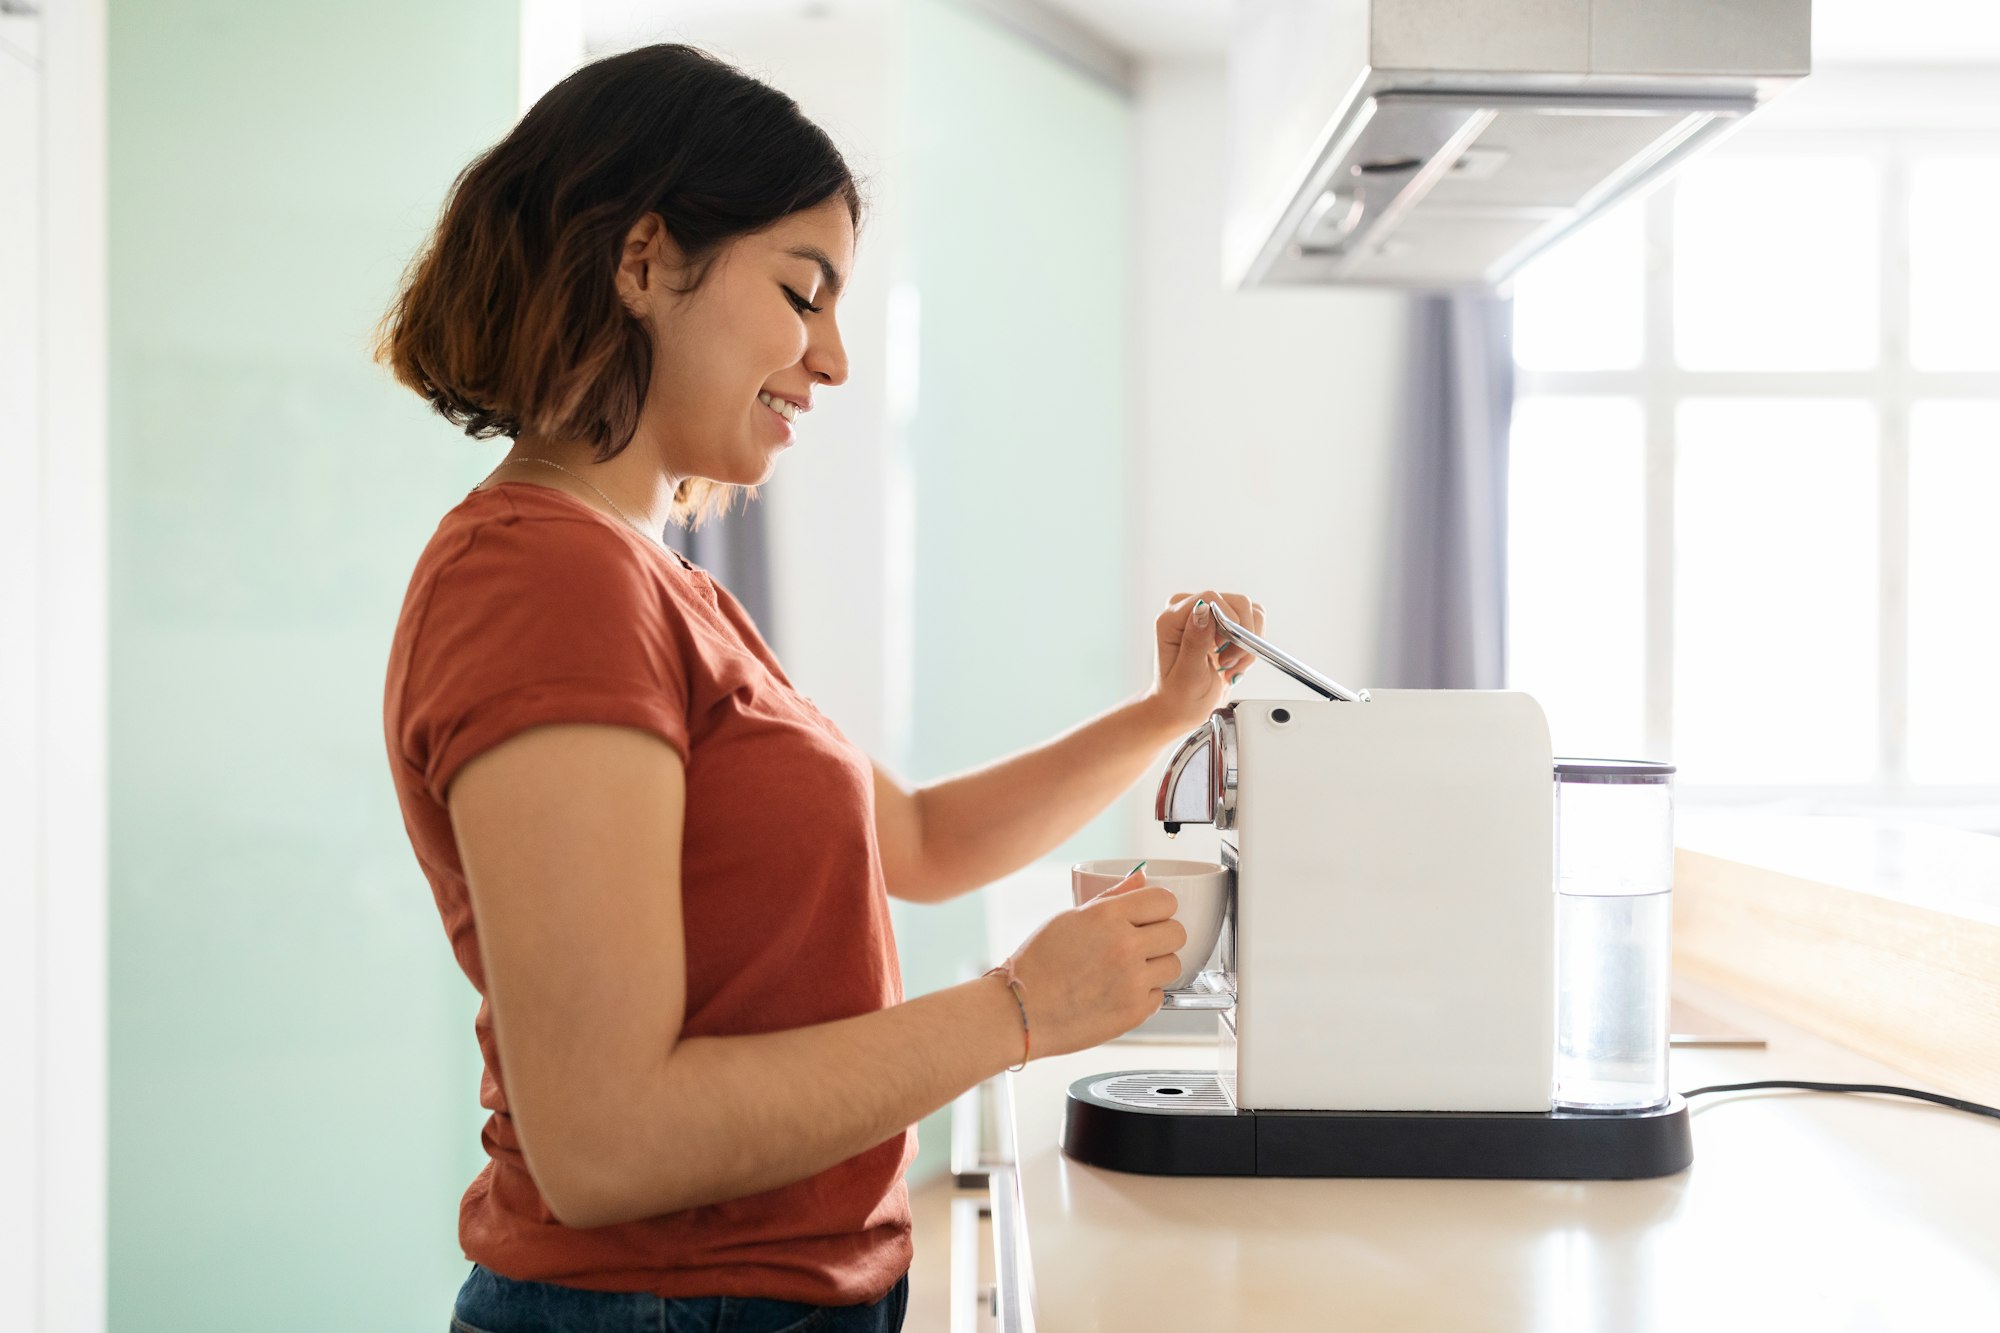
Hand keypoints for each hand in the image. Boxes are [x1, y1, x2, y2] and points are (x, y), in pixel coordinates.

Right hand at [1004, 870, 1187, 1057]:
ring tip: (1129, 971)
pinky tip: (1120, 992)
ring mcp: (1132, 980)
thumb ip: (1110, 899)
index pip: (1165, 900)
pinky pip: (1160, 996)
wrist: (1022, 1012)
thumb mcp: (1069, 919)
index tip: (1153, 916)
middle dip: (1163, 936)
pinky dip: (1145, 995)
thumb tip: (1141, 878)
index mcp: (1107, 916)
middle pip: (1177, 932)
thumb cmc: (1038, 964)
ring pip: (1174, 965)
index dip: (1160, 908)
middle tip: (1143, 944)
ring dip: (1157, 967)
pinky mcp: (1134, 1011)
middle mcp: (1125, 946)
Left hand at [1143, 590, 1264, 736]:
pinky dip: (1250, 646)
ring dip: (1246, 644)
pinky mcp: (1224, 624)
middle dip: (1240, 636)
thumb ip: (1195, 641)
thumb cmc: (1179, 696)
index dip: (1228, 622)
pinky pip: (1253, 623)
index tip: (1225, 649)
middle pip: (1235, 603)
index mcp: (1171, 619)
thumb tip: (1204, 608)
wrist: (1182, 708)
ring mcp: (1209, 616)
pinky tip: (1235, 662)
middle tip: (1227, 662)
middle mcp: (1189, 611)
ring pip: (1249, 612)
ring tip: (1229, 664)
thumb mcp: (1186, 674)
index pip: (1210, 598)